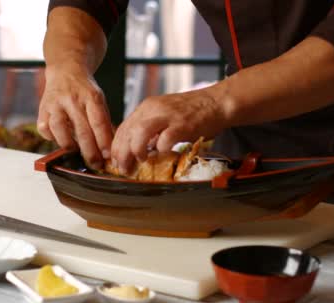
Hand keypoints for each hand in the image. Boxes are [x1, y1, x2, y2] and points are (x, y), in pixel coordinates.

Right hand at [37, 66, 113, 169]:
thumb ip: (103, 122)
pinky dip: (52, 137)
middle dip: (90, 151)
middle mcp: (72, 99)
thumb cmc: (84, 90)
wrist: (65, 70)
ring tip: (75, 151)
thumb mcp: (99, 100)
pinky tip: (59, 138)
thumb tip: (108, 150)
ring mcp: (55, 104)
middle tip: (96, 164)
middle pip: (82, 130)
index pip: (99, 123)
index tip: (109, 156)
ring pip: (59, 129)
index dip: (104, 142)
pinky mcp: (43, 109)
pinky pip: (45, 129)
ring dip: (68, 145)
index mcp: (91, 97)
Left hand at [111, 86, 230, 173]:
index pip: (123, 128)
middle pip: (127, 132)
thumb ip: (149, 128)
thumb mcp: (164, 115)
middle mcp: (153, 109)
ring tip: (140, 161)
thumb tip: (135, 148)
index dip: (117, 147)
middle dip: (122, 154)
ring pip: (140, 134)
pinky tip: (162, 154)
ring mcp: (167, 116)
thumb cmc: (192, 113)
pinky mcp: (182, 125)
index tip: (116, 162)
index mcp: (147, 107)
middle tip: (124, 168)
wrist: (217, 102)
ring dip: (136, 151)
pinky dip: (160, 150)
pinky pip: (164, 140)